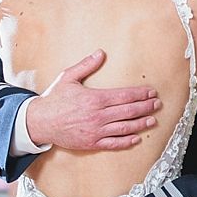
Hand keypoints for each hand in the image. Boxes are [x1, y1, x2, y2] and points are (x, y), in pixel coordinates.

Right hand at [26, 49, 161, 149]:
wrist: (39, 122)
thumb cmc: (54, 99)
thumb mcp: (68, 77)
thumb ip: (86, 66)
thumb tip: (100, 53)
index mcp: (95, 99)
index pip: (124, 95)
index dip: (140, 94)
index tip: (151, 92)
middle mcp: (98, 116)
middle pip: (129, 111)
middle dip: (145, 107)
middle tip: (157, 105)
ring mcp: (96, 131)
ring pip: (124, 128)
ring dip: (140, 124)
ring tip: (152, 121)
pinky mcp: (91, 143)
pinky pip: (113, 143)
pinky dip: (126, 141)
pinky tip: (136, 138)